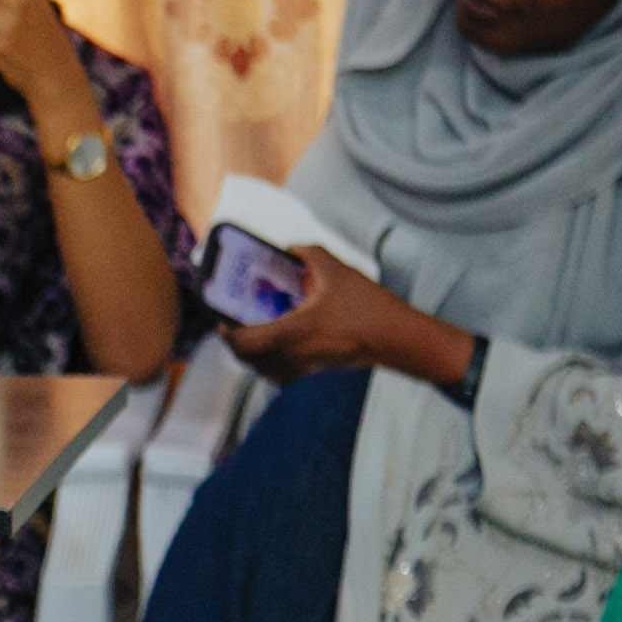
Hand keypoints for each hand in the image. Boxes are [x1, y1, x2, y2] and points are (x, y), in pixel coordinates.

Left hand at [221, 246, 475, 388]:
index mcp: (295, 331)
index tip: (222, 317)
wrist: (398, 338)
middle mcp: (295, 353)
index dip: (227, 333)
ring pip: (263, 371)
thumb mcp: (338, 270)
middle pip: (248, 361)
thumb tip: (290, 246)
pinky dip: (269, 364)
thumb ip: (310, 252)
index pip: (245, 342)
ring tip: (251, 332)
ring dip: (250, 355)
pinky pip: (281, 375)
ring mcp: (306, 366)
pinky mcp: (317, 370)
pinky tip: (276, 345)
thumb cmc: (369, 306)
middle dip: (234, 344)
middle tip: (233, 323)